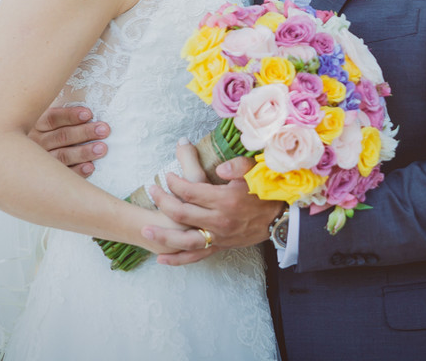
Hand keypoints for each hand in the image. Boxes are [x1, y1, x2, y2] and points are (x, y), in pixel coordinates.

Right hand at [28, 106, 109, 176]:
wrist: (31, 165)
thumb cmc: (50, 135)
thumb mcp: (50, 124)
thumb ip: (64, 117)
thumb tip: (89, 113)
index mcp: (36, 125)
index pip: (52, 118)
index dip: (70, 116)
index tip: (88, 114)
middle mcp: (36, 143)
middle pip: (61, 136)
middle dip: (84, 132)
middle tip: (104, 130)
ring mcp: (40, 161)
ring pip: (63, 155)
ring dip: (84, 152)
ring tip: (101, 149)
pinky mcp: (47, 177)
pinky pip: (63, 173)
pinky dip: (77, 170)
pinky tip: (90, 167)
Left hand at [146, 148, 282, 266]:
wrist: (280, 218)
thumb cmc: (266, 191)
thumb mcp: (255, 172)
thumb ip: (237, 166)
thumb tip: (218, 168)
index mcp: (225, 199)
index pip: (190, 191)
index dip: (175, 182)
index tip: (167, 176)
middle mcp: (219, 220)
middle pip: (182, 213)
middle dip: (163, 201)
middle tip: (151, 190)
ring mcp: (219, 236)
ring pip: (184, 239)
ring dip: (163, 235)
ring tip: (145, 231)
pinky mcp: (220, 246)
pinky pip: (196, 256)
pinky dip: (178, 259)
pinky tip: (162, 259)